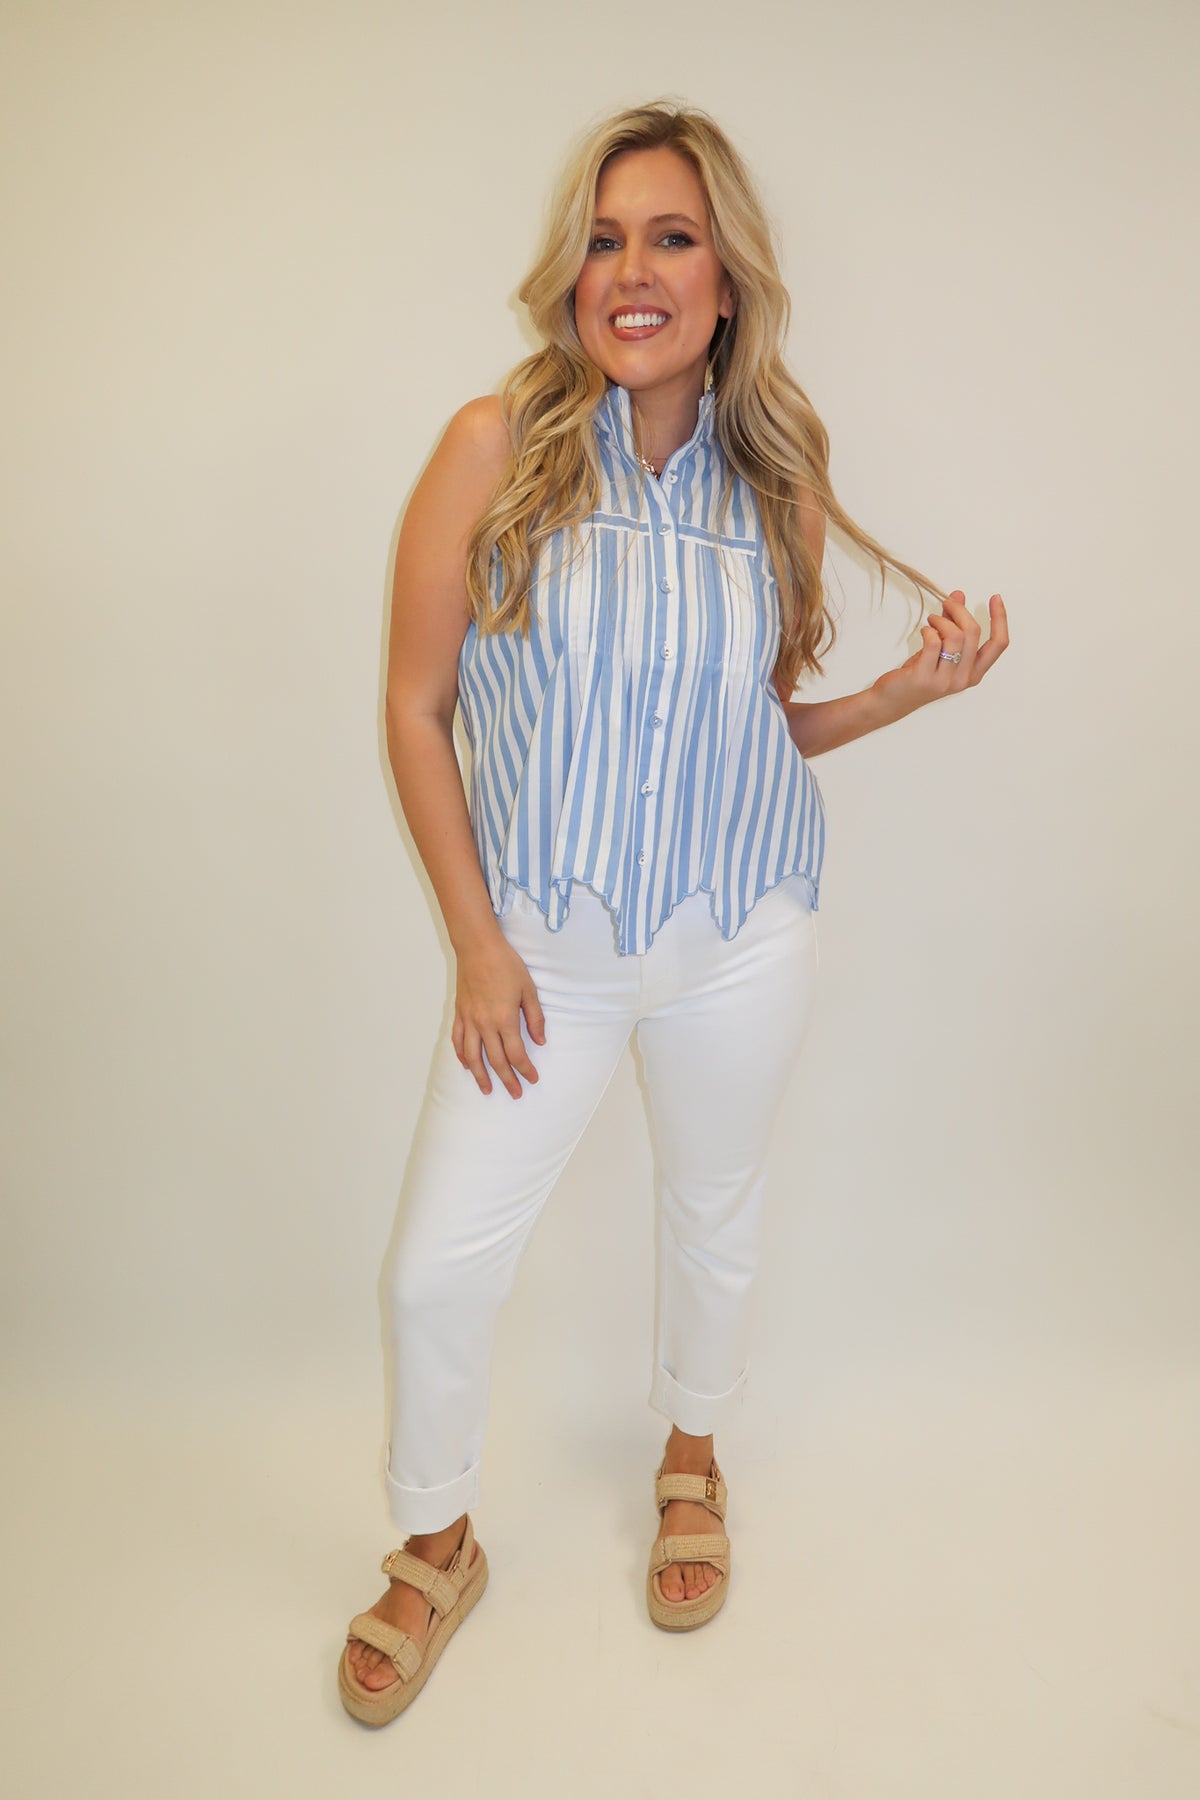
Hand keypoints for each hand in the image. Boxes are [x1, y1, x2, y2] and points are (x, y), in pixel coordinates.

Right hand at [452, 931, 546, 1098]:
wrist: (478, 947)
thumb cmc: (506, 965)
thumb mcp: (528, 990)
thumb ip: (535, 1018)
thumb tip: (540, 1041)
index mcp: (505, 1019)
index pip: (516, 1053)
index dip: (525, 1069)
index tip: (532, 1079)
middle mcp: (485, 1024)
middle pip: (496, 1060)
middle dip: (507, 1080)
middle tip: (515, 1094)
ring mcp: (469, 1020)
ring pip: (472, 1056)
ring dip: (480, 1075)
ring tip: (487, 1089)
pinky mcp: (459, 1013)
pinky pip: (457, 1040)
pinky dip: (461, 1055)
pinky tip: (466, 1064)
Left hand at [872, 591, 1008, 722]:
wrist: (892, 700)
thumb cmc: (919, 674)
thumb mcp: (941, 650)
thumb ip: (952, 624)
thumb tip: (959, 595)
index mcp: (974, 673)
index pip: (999, 644)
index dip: (1000, 618)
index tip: (996, 597)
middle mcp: (964, 679)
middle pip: (973, 633)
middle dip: (959, 610)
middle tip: (947, 603)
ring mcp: (945, 680)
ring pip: (955, 636)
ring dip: (942, 620)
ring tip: (932, 620)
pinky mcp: (924, 677)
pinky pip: (934, 643)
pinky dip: (929, 630)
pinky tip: (924, 631)